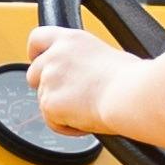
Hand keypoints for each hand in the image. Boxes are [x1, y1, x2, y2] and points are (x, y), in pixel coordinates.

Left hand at [26, 23, 148, 137]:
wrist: (131, 95)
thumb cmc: (131, 79)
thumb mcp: (106, 55)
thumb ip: (84, 61)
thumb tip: (85, 74)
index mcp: (71, 40)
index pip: (38, 38)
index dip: (35, 53)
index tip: (38, 60)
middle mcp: (55, 56)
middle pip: (33, 74)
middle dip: (46, 88)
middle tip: (69, 98)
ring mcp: (49, 79)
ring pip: (44, 101)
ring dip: (61, 109)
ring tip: (88, 110)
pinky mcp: (49, 103)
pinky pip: (52, 121)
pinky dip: (67, 126)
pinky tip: (87, 121)